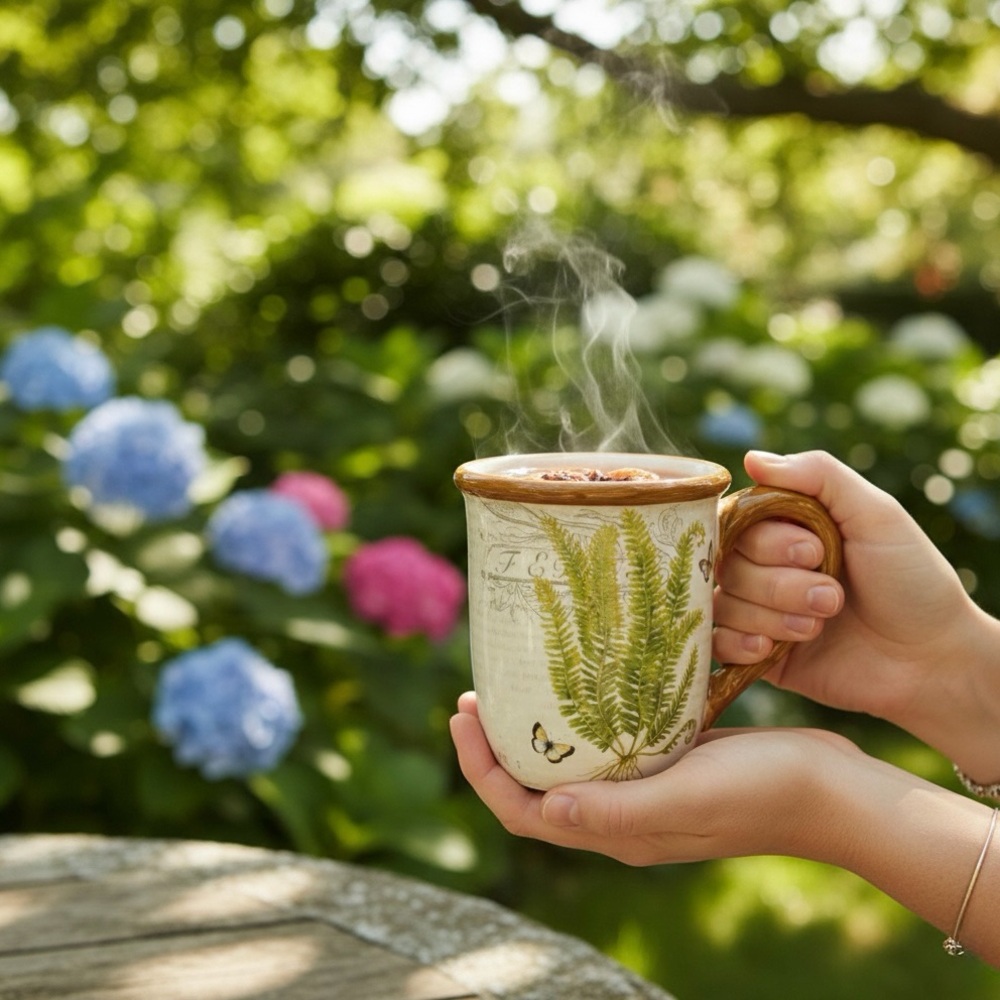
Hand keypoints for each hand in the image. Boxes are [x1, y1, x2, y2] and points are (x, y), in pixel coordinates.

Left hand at [449, 691, 861, 865]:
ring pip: (567, 765)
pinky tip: (577, 683)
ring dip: (532, 731)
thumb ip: (615, 810)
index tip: (462, 714)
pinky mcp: (667, 761)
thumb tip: (542, 812)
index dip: (481, 769)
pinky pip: (605, 745)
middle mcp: (620, 815)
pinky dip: (577, 720)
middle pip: (534, 788)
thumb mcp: (685, 798)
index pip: (522, 810)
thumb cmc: (762, 793)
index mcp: (615, 831)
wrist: (830, 787)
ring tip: (512, 684)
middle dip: (495, 747)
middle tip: (475, 694)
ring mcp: (643, 788)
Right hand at [712, 450, 999, 773]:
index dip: (767, 539)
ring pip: (725, 603)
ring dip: (774, 616)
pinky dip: (738, 643)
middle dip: (781, 584)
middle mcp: (768, 566)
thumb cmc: (912, 580)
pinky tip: (771, 648)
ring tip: (820, 626)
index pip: (737, 521)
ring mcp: (761, 611)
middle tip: (833, 597)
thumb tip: (751, 458)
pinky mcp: (759, 655)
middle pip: (728, 564)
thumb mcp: (876, 514)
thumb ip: (819, 475)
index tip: (815, 551)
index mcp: (789, 528)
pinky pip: (716, 643)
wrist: (933, 660)